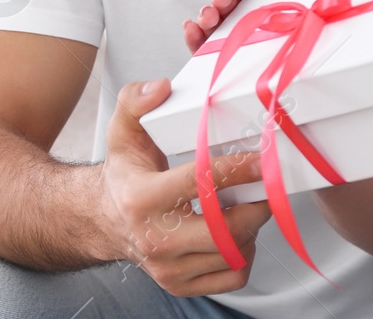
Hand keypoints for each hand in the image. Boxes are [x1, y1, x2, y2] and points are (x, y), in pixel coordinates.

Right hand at [98, 77, 270, 295]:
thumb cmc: (123, 175)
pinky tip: (236, 232)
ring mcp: (168, 268)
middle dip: (257, 206)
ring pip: (233, 255)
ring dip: (251, 228)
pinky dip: (245, 254)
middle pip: (226, 231)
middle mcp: (154, 239)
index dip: (238, 169)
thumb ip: (137, 100)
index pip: (200, 183)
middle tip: (269, 185)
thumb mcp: (122, 131)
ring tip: (249, 204)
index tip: (263, 160)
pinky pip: (232, 276)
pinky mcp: (180, 284)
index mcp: (141, 199)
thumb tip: (161, 87)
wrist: (104, 220)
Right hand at [182, 0, 295, 53]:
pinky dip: (193, 36)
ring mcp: (226, 38)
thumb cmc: (300, 49)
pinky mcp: (214, 59)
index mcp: (260, 7)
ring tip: (209, 16)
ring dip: (206, 14)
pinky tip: (191, 28)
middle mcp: (240, 20)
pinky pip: (200, 47)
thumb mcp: (303, 17)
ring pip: (211, 22)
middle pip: (226, 3)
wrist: (299, 87)